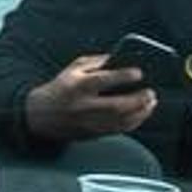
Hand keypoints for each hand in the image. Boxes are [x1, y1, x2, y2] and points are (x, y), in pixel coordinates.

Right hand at [24, 50, 158, 143]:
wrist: (39, 116)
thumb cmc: (59, 88)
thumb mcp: (71, 69)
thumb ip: (94, 61)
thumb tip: (116, 58)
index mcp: (78, 86)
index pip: (103, 80)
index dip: (123, 76)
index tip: (138, 73)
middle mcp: (84, 105)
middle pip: (116, 105)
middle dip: (137, 100)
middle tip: (151, 92)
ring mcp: (89, 122)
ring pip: (120, 121)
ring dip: (140, 112)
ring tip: (151, 103)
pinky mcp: (93, 133)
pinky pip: (118, 130)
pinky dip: (133, 122)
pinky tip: (141, 114)